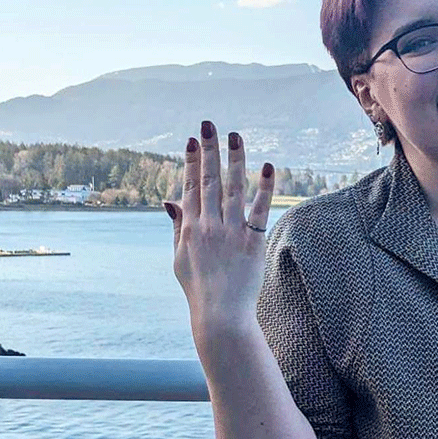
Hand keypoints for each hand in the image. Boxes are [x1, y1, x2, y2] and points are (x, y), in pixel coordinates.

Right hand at [164, 120, 274, 341]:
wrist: (220, 314)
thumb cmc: (199, 287)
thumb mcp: (179, 257)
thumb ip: (177, 226)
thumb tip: (169, 200)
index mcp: (189, 229)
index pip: (190, 187)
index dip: (191, 162)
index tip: (192, 140)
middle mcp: (208, 226)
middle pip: (209, 180)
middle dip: (208, 150)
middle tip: (209, 124)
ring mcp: (230, 233)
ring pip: (233, 188)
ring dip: (234, 159)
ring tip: (236, 135)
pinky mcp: (252, 242)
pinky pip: (260, 210)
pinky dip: (264, 188)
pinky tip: (268, 167)